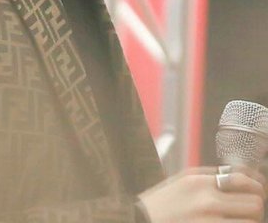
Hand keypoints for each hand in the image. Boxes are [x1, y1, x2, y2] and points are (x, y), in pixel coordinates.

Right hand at [138, 166, 265, 221]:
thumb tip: (241, 177)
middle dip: (254, 209)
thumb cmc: (161, 205)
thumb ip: (210, 177)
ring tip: (237, 220)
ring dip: (247, 222)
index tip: (258, 192)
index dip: (257, 188)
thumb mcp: (183, 182)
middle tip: (247, 212)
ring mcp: (209, 222)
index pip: (244, 179)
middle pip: (254, 204)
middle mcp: (207, 200)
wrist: (140, 221)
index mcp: (199, 181)